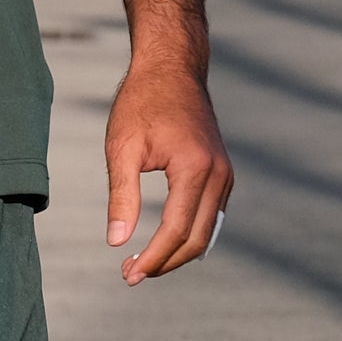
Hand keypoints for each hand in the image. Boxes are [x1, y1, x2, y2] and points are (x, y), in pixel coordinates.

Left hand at [103, 57, 231, 283]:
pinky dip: (190, 234)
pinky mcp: (222, 171)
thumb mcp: (123, 147)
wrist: (172, 67)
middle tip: (131, 274)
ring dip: (178, 253)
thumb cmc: (142, 101)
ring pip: (208, 231)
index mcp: (195, 168)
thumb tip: (116, 242)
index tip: (128, 274)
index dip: (153, 258)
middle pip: (197, 238)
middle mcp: (218, 173)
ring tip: (144, 263)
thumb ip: (122, 195)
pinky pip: (212, 215)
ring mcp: (225, 172)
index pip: (177, 230)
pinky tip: (165, 241)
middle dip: (165, 262)